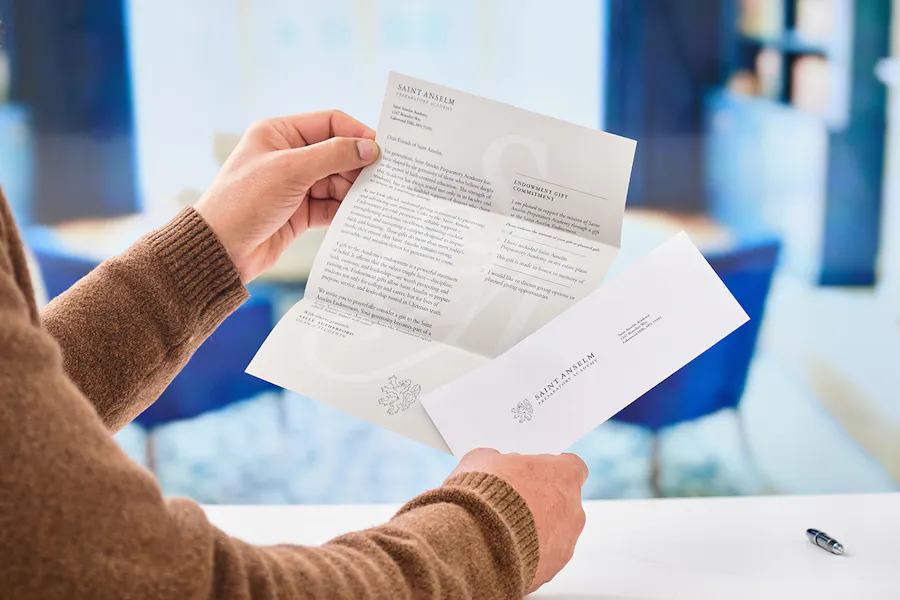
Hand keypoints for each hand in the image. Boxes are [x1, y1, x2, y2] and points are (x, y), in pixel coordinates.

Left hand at [194, 110, 378, 282]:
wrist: (220, 251)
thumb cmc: (244, 202)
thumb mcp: (290, 171)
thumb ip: (333, 156)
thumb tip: (371, 147)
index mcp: (279, 133)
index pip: (329, 123)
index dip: (357, 134)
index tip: (383, 149)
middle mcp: (288, 156)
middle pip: (337, 154)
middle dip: (359, 166)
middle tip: (387, 178)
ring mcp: (295, 185)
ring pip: (337, 181)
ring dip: (355, 190)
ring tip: (378, 198)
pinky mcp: (299, 212)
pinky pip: (331, 206)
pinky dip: (346, 210)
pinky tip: (362, 215)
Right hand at [449, 448, 587, 593]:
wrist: (474, 545)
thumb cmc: (482, 496)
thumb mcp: (482, 460)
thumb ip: (498, 460)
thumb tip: (495, 464)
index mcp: (564, 476)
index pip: (572, 466)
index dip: (551, 468)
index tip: (534, 472)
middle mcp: (574, 510)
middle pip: (563, 501)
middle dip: (541, 501)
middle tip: (510, 501)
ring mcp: (566, 544)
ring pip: (555, 532)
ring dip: (533, 530)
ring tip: (500, 530)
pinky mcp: (551, 570)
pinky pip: (541, 557)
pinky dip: (525, 554)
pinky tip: (500, 549)